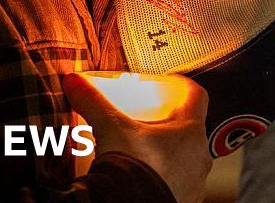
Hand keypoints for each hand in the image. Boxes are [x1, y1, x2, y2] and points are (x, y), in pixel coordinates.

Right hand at [63, 73, 211, 202]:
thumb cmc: (133, 170)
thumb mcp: (110, 128)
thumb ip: (94, 102)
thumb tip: (75, 83)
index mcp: (189, 131)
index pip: (196, 96)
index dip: (183, 86)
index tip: (170, 83)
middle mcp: (199, 155)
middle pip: (190, 129)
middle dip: (170, 123)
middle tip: (150, 121)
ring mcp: (195, 180)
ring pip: (187, 158)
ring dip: (170, 153)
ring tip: (145, 153)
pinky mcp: (186, 199)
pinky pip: (181, 183)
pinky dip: (166, 177)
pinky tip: (147, 178)